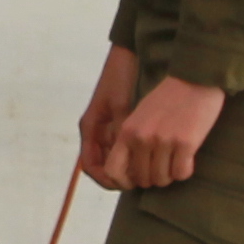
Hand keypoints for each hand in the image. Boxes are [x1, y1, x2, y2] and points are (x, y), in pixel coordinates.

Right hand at [76, 45, 140, 187]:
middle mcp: (97, 131)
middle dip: (120, 178)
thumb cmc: (121, 79)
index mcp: (90, 128)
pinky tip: (152, 158)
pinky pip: (125, 149)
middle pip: (103, 166)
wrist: (127, 58)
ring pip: (115, 160)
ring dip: (129, 169)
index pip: (91, 165)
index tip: (125, 185)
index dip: (106, 180)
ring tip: (149, 174)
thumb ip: (121, 131)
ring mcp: (108, 128)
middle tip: (142, 183)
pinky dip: (135, 157)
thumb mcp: (122, 107)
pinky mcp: (121, 125)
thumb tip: (125, 159)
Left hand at [105, 76, 227, 189]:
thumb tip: (129, 172)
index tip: (135, 182)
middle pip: (142, 179)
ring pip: (162, 179)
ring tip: (176, 160)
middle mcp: (142, 138)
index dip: (123, 182)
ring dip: (170, 175)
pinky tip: (188, 158)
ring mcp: (163, 142)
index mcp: (127, 132)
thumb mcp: (139, 117)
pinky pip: (182, 173)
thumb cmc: (168, 99)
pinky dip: (185, 170)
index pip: (113, 171)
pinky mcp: (185, 143)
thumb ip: (131, 140)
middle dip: (153, 178)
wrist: (194, 80)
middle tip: (163, 166)